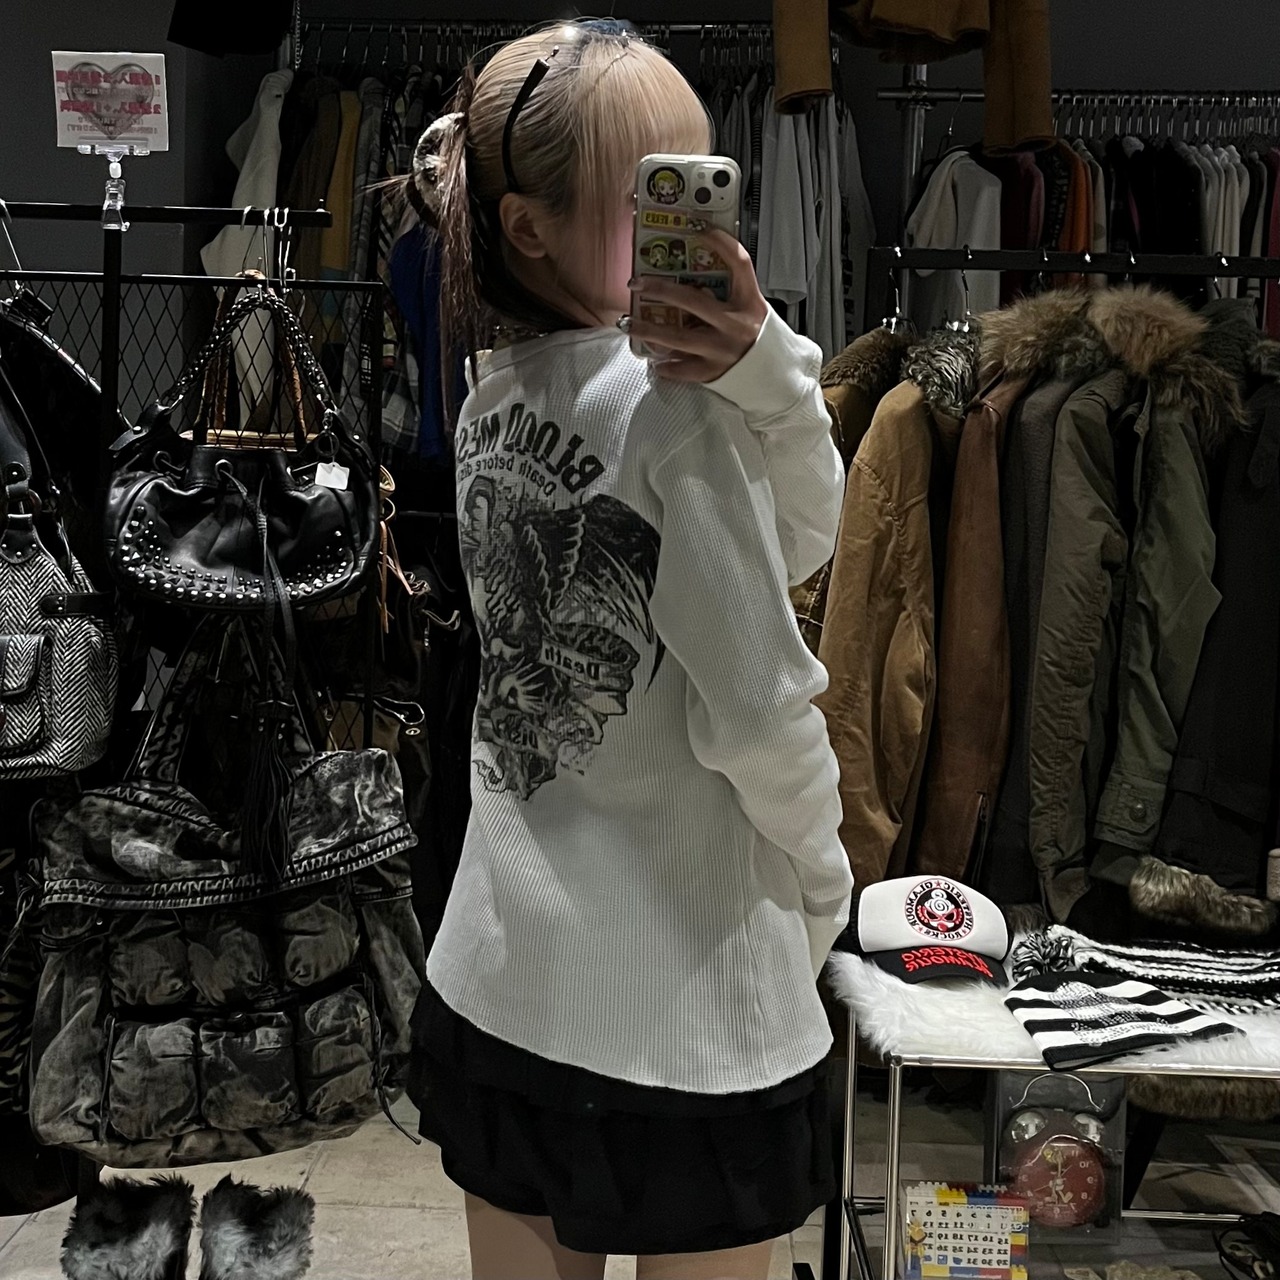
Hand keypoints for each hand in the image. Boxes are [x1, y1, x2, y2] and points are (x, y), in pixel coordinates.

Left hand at [625, 228, 769, 382]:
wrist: (777, 376)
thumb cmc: (761, 340)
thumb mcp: (752, 310)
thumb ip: (728, 296)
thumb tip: (688, 280)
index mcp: (749, 302)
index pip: (739, 263)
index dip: (719, 240)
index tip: (696, 224)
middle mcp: (735, 324)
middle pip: (692, 300)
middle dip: (659, 289)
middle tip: (636, 283)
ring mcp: (723, 350)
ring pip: (677, 337)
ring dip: (647, 329)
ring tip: (627, 322)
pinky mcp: (714, 373)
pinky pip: (682, 369)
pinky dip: (665, 366)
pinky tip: (653, 360)